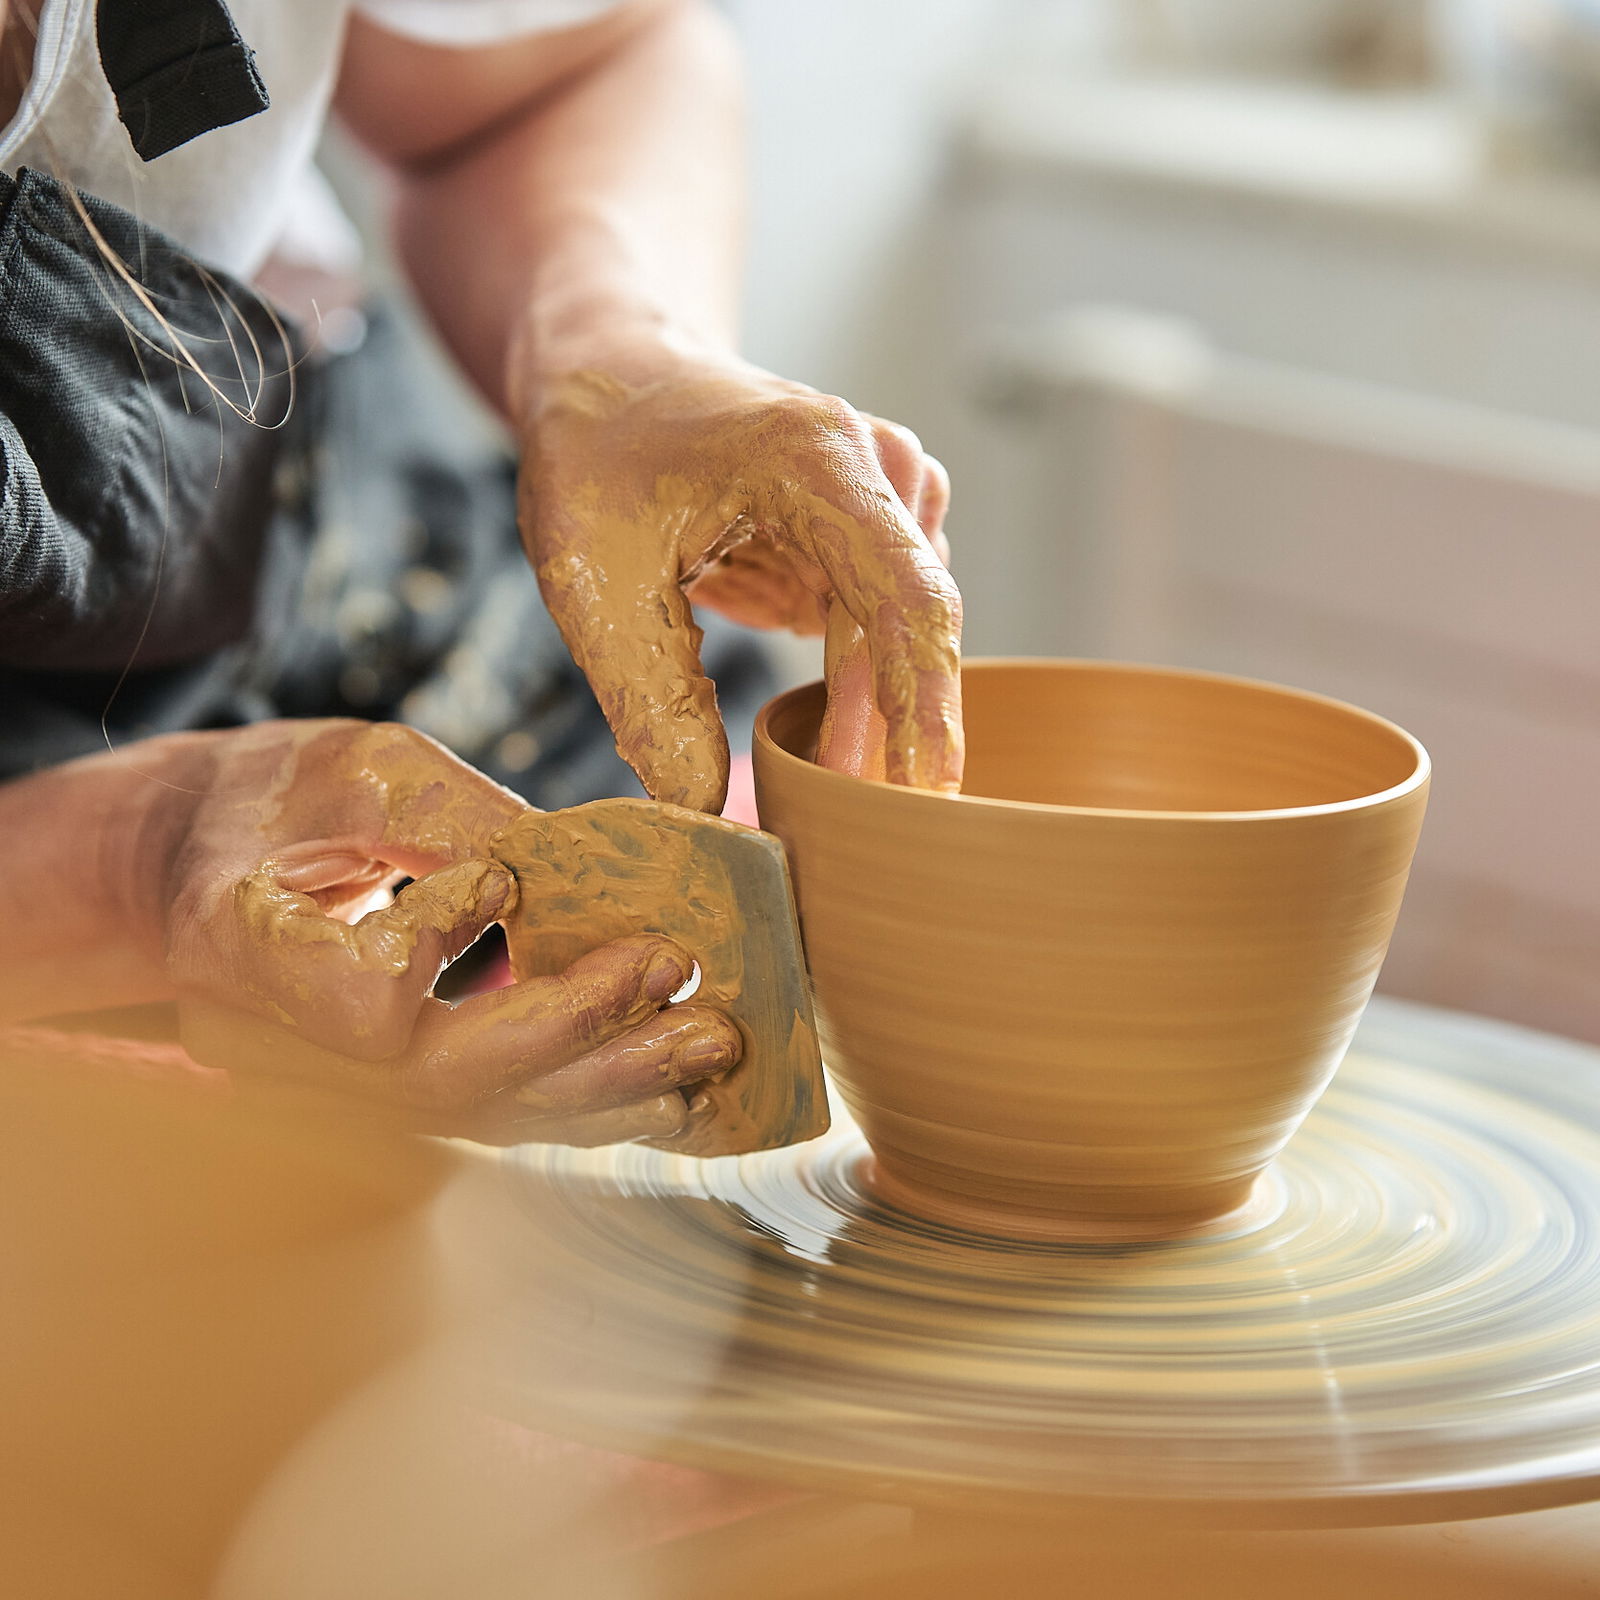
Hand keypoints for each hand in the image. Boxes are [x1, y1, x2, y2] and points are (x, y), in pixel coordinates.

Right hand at [136, 721, 741, 1143]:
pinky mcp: (388, 1095)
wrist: (199, 867)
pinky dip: (588, 1103)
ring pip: (482, 1116)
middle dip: (575, 1027)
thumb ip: (454, 816)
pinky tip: (671, 1088)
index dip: (436, 948)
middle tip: (675, 969)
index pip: (354, 995)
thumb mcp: (356, 770)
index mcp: (238, 945)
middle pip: (440, 1078)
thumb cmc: (272, 799)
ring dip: (608, 1083)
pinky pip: (495, 1118)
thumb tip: (581, 865)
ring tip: (709, 1045)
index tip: (494, 878)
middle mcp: (279, 1044)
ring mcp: (330, 1087)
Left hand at [515, 348, 962, 811]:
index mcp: (817, 459)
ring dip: (867, 716)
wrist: (610, 372)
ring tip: (817, 787)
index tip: (926, 795)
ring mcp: (880, 499)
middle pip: (913, 627)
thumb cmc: (598, 454)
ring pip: (902, 635)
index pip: (908, 597)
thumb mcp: (597, 582)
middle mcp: (875, 469)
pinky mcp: (864, 533)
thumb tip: (709, 820)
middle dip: (888, 735)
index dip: (924, 706)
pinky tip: (817, 736)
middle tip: (847, 827)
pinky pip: (880, 626)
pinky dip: (853, 689)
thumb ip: (654, 701)